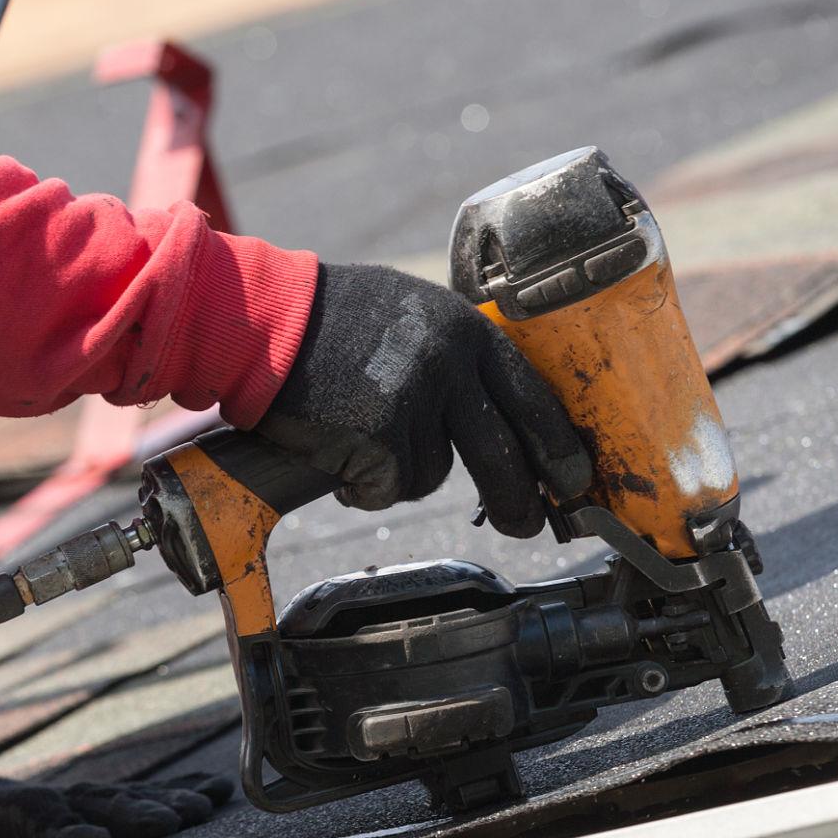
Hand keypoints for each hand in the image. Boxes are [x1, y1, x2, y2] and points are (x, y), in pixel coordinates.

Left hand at [0, 772, 232, 837]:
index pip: (29, 816)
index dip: (61, 830)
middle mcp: (25, 801)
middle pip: (84, 801)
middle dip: (131, 810)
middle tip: (178, 821)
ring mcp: (49, 801)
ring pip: (110, 797)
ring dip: (158, 801)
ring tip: (206, 807)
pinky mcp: (64, 809)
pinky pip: (118, 799)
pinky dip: (163, 793)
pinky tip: (207, 795)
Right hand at [256, 263, 592, 536]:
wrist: (265, 320)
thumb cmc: (330, 318)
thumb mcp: (411, 312)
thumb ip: (455, 354)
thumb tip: (498, 414)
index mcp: (466, 330)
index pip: (533, 398)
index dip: (557, 448)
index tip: (572, 481)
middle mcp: (449, 362)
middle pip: (501, 453)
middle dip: (515, 499)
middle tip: (523, 526)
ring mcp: (414, 399)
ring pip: (432, 474)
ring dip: (398, 473)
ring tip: (360, 438)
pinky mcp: (377, 435)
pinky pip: (386, 488)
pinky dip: (362, 487)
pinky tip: (338, 455)